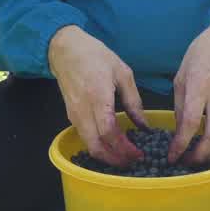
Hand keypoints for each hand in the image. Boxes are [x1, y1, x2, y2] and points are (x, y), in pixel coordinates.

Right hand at [48, 25, 150, 166]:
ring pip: (89, 145)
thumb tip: (143, 124)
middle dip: (115, 159)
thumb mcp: (122, 72)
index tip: (139, 154)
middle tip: (133, 161)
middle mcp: (83, 110)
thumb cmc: (95, 56)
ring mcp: (74, 114)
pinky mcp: (70, 115)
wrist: (65, 49)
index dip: (124, 148)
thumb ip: (134, 100)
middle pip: (96, 146)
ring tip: (125, 155)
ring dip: (107, 155)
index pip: (109, 132)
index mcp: (98, 97)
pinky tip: (112, 143)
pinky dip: (98, 146)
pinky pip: (85, 137)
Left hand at [169, 17, 209, 164]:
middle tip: (186, 162)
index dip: (180, 144)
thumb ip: (180, 103)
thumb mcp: (182, 73)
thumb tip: (179, 129)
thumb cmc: (203, 53)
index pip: (190, 123)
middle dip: (199, 157)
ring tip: (199, 159)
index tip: (171, 156)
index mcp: (200, 86)